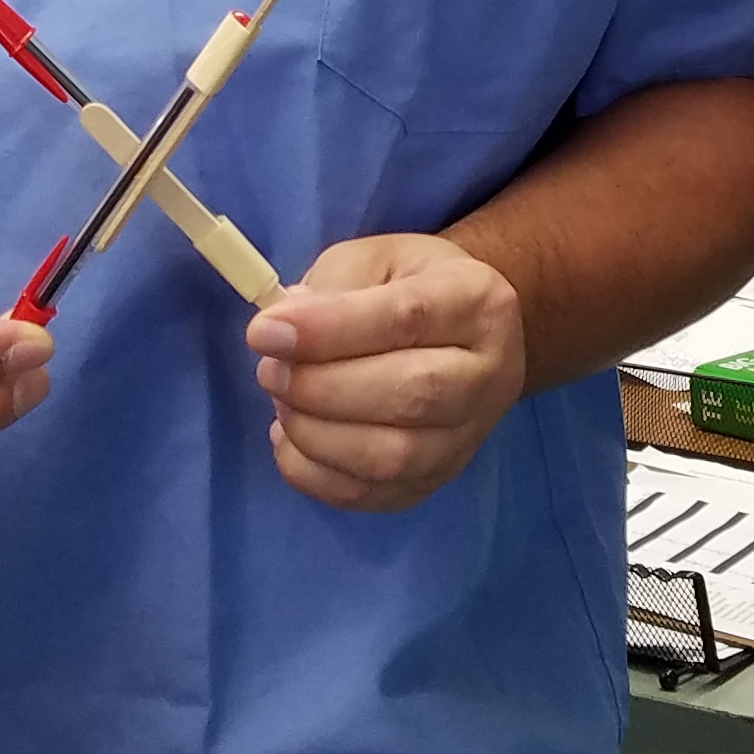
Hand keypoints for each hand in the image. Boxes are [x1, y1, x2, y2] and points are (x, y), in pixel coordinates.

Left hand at [250, 234, 529, 513]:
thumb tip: (281, 333)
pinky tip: (292, 437)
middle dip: (318, 387)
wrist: (460, 335)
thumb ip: (331, 287)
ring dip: (313, 434)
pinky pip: (368, 495)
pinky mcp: (436, 481)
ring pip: (390, 458)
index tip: (263, 333)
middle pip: (409, 395)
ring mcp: (468, 438)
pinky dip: (312, 472)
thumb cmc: (409, 286)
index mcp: (478, 301)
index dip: (328, 330)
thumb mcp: (374, 258)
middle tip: (270, 369)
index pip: (406, 318)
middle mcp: (489, 375)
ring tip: (282, 401)